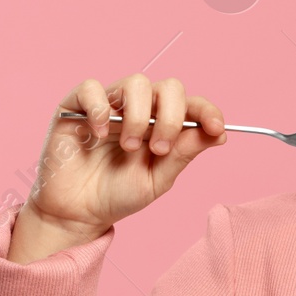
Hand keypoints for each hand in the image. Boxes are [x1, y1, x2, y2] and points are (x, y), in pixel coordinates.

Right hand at [8, 75, 227, 262]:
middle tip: (158, 150)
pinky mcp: (77, 106)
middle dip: (171, 117)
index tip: (217, 128)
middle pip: (169, 87)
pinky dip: (101, 109)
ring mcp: (109, 105)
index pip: (192, 104)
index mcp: (163, 125)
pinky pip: (92, 88)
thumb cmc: (117, 194)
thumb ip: (183, 153)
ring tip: (128, 148)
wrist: (78, 212)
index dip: (208, 111)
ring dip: (138, 117)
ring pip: (136, 83)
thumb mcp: (157, 179)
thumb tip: (219, 134)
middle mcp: (139, 109)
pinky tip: (100, 134)